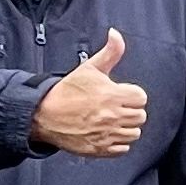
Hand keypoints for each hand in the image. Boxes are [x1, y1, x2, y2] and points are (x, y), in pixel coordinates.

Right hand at [33, 30, 149, 156]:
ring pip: (134, 133)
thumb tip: (116, 34)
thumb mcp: (89, 67)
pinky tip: (107, 133)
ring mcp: (107, 134)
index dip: (132, 95)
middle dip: (131, 111)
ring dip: (127, 127)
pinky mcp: (100, 149)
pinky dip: (118, 143)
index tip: (121, 94)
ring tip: (112, 120)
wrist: (44, 114)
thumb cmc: (66, 91)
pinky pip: (123, 149)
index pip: (141, 98)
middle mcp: (112, 116)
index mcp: (112, 95)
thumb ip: (110, 52)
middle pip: (140, 116)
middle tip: (116, 107)